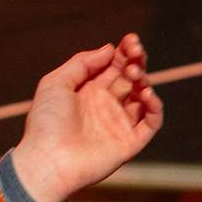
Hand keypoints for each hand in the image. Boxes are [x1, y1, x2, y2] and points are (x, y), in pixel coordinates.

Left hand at [8, 33, 162, 201]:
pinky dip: (155, 106)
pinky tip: (145, 94)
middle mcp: (105, 106)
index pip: (114, 66)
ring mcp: (118, 123)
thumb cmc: (46, 122)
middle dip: (137, 62)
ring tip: (134, 76)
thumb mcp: (55, 83)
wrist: (48, 160)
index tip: (130, 41)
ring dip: (144, 81)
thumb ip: (82, 63)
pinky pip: (152, 121)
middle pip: (130, 78)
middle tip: (135, 55)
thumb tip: (110, 49)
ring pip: (142, 96)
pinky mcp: (130, 142)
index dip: (125, 52)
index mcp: (88, 91)